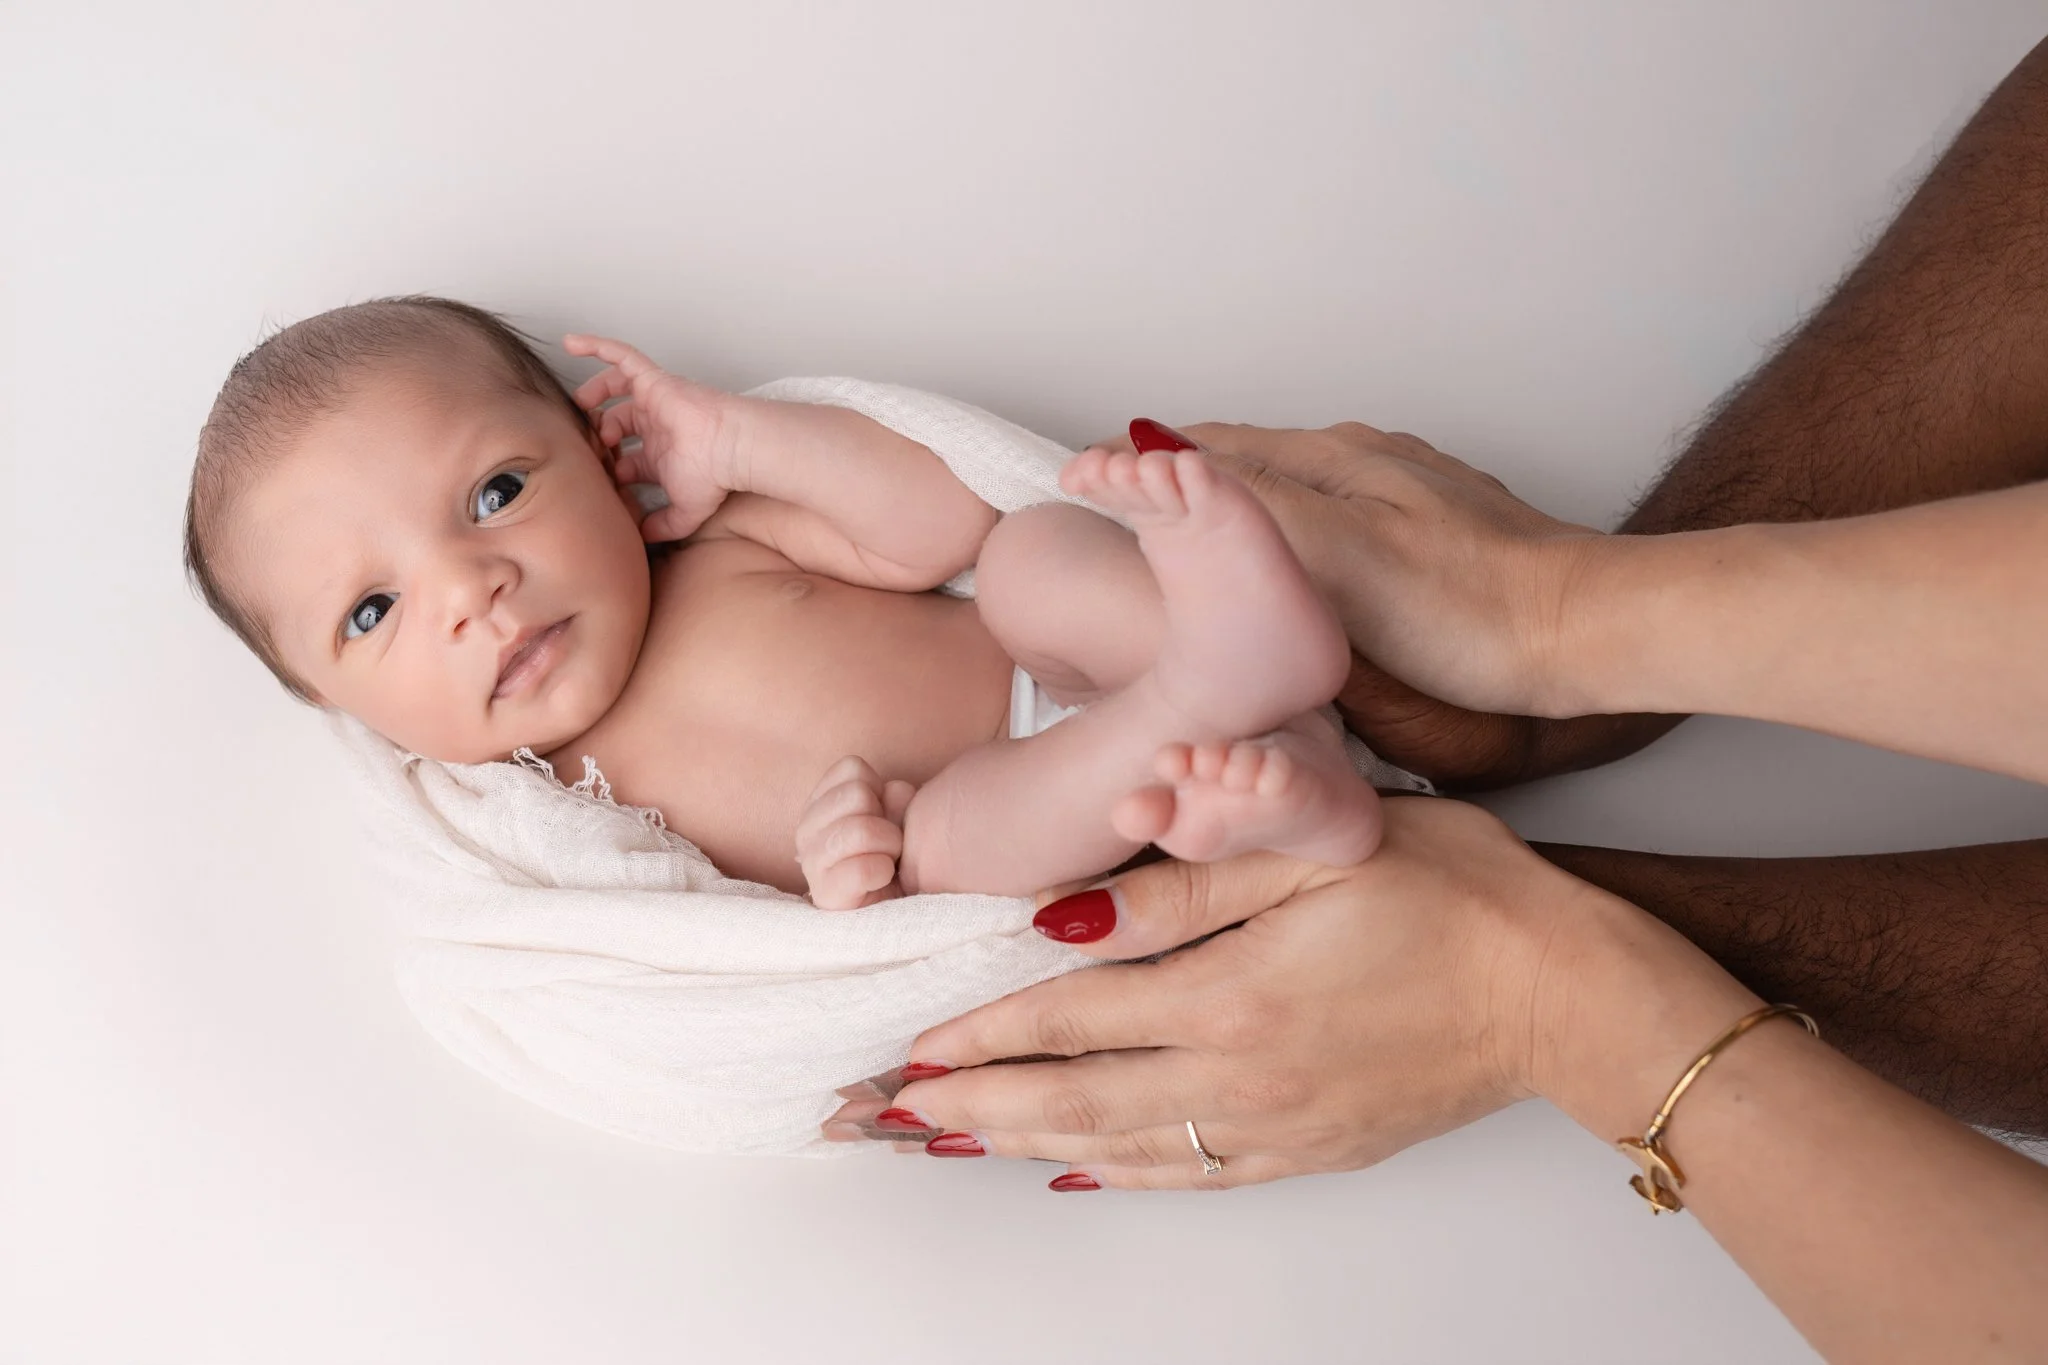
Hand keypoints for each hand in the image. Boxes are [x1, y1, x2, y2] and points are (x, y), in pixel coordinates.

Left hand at [564, 333, 741, 541]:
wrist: (730, 448)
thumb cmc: (713, 476)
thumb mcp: (684, 513)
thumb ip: (662, 527)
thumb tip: (641, 539)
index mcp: (659, 454)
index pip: (622, 457)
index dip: (605, 467)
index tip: (595, 480)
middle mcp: (655, 424)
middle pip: (614, 421)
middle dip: (596, 433)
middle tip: (586, 444)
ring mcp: (654, 400)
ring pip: (614, 386)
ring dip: (594, 393)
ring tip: (581, 405)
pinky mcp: (653, 380)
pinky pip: (622, 356)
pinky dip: (596, 346)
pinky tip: (569, 343)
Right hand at [795, 756, 916, 909]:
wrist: (894, 913)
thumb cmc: (896, 860)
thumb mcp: (899, 819)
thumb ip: (897, 799)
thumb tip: (895, 791)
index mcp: (820, 804)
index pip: (852, 768)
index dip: (879, 789)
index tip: (883, 816)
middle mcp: (806, 830)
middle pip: (858, 794)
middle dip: (886, 819)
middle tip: (887, 845)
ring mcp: (810, 863)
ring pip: (860, 829)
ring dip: (888, 846)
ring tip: (887, 862)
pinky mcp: (824, 894)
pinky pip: (862, 868)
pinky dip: (883, 872)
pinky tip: (881, 880)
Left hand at [827, 797, 1592, 1187]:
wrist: (1563, 994)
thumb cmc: (1452, 897)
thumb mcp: (1311, 851)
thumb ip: (1181, 887)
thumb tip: (1065, 917)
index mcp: (1227, 995)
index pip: (1065, 1018)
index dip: (978, 1037)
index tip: (908, 1050)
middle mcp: (1235, 1077)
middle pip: (1067, 1099)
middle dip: (966, 1109)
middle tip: (884, 1117)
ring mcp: (1271, 1126)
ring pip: (1113, 1146)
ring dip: (1017, 1147)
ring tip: (945, 1147)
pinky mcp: (1308, 1149)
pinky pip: (1186, 1175)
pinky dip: (1113, 1175)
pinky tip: (1071, 1173)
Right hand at [1090, 421, 1677, 788]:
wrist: (1585, 635)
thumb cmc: (1470, 613)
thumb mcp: (1336, 555)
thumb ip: (1244, 502)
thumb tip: (1147, 452)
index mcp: (1332, 458)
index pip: (1204, 445)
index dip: (1135, 463)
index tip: (1080, 484)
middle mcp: (1363, 460)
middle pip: (1242, 459)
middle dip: (1174, 480)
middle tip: (1115, 516)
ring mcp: (1399, 494)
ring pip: (1285, 490)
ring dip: (1227, 508)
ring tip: (1180, 548)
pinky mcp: (1428, 536)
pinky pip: (1327, 520)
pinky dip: (1279, 538)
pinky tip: (1281, 577)